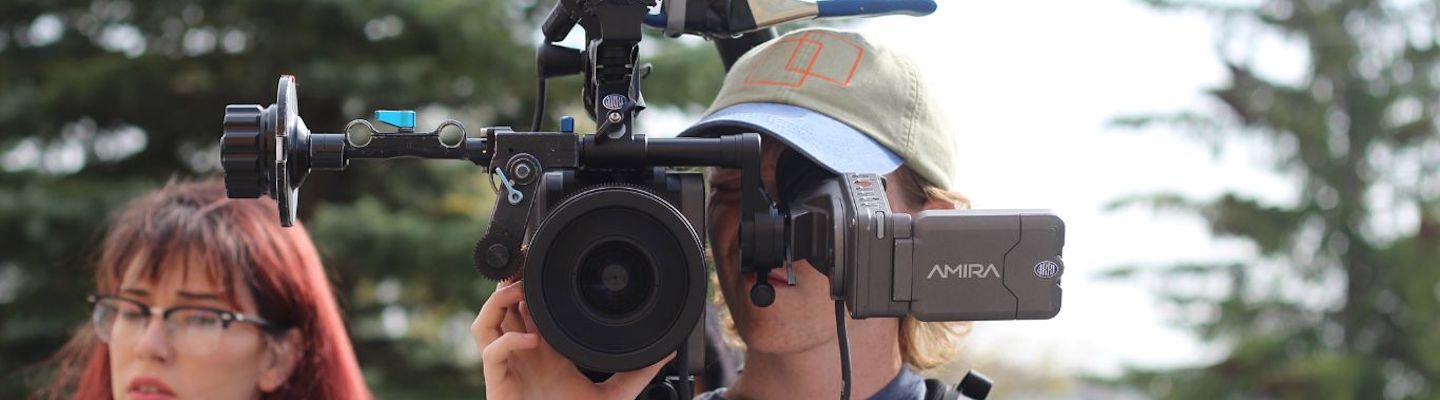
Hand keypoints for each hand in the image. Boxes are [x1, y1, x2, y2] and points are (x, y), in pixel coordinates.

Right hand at [473, 280, 672, 399]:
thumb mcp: (614, 395)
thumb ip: (638, 373)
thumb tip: (667, 353)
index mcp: (546, 351)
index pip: (532, 309)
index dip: (534, 286)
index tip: (548, 265)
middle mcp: (525, 354)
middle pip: (504, 308)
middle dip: (511, 284)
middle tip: (527, 266)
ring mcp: (509, 367)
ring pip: (486, 323)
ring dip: (498, 302)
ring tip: (520, 293)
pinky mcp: (499, 382)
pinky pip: (492, 352)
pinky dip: (508, 341)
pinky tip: (531, 341)